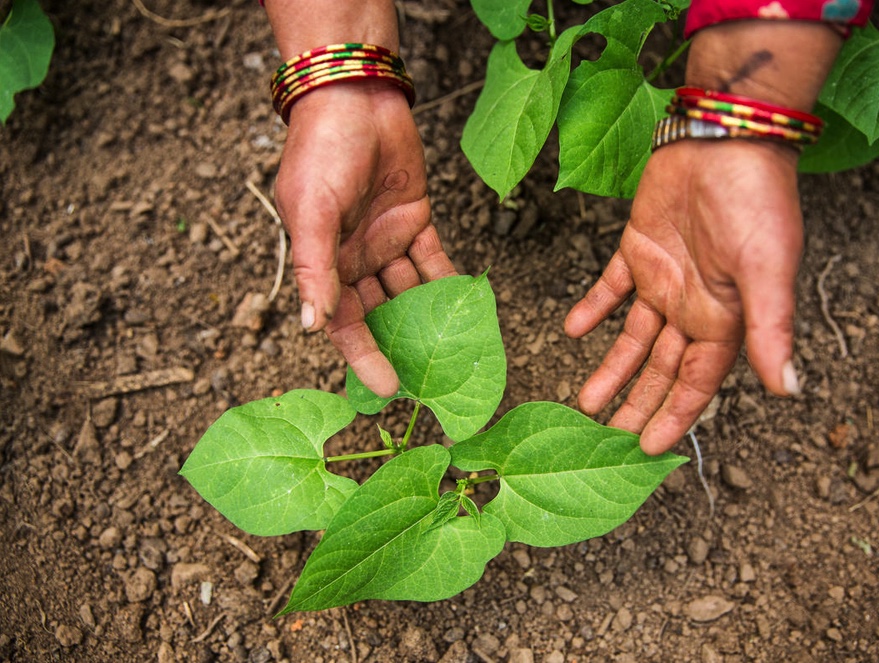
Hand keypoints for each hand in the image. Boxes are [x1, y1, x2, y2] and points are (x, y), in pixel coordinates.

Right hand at [274, 80, 455, 395]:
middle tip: (432, 378)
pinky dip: (450, 282)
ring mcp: (387, 242)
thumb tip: (312, 325)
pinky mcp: (417, 220)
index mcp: (325, 263)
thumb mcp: (311, 212)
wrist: (356, 97)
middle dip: (401, 344)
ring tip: (457, 350)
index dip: (364, 357)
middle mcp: (355, 259)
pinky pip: (435, 259)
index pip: (344, 322)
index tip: (388, 388)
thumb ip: (315, 268)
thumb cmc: (322, 152)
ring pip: (411, 291)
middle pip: (380, 314)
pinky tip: (471, 306)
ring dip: (430, 318)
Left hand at [564, 139, 804, 453]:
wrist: (725, 136)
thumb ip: (771, 329)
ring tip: (585, 401)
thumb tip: (789, 389)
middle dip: (637, 404)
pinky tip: (572, 330)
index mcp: (726, 319)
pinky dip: (592, 307)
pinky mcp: (638, 247)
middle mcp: (694, 306)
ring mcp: (664, 278)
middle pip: (661, 369)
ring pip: (633, 337)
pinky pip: (610, 286)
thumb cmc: (756, 201)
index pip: (696, 382)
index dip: (674, 415)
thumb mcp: (766, 270)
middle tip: (606, 438)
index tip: (647, 449)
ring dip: (610, 368)